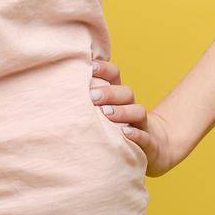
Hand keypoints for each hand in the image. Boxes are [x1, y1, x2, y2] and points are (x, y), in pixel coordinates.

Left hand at [91, 54, 177, 176]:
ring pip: (138, 111)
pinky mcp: (149, 143)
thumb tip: (60, 83)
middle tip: (92, 96)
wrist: (153, 147)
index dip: (104, 69)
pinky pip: (145, 137)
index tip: (90, 67)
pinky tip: (125, 133)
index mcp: (119, 96)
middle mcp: (131, 106)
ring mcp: (142, 124)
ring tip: (106, 113)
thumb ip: (88, 98)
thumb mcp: (104, 111)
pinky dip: (136, 135)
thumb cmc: (117, 127)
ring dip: (122, 111)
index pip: (115, 75)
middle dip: (109, 92)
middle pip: (126, 92)